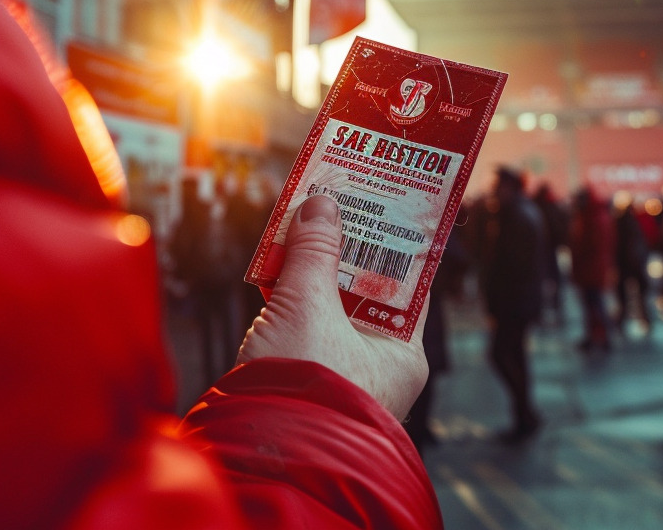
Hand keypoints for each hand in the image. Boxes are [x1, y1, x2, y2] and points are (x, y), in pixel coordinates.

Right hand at [237, 195, 429, 420]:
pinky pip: (302, 327)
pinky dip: (289, 300)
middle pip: (363, 292)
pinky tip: (274, 268)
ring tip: (299, 226)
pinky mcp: (301, 380)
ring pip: (329, 308)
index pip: (406, 283)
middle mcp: (376, 367)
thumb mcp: (307, 306)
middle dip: (342, 251)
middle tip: (330, 205)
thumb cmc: (299, 389)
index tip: (375, 205)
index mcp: (401, 354)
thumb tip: (320, 205)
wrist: (255, 458)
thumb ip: (313, 252)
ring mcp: (338, 376)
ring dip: (311, 271)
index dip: (388, 241)